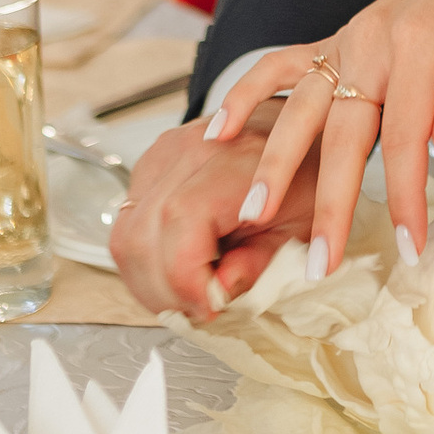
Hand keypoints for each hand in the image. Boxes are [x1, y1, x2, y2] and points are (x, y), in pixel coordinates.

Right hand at [109, 114, 323, 317]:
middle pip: (143, 232)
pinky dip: (144, 259)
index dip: (184, 276)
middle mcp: (190, 149)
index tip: (209, 308)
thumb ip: (259, 263)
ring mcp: (165, 152)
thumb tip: (217, 294)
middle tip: (197, 312)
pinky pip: (128, 220)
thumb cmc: (308, 173)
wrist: (302, 121)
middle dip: (164, 289)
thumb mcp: (302, 226)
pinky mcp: (153, 161)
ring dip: (147, 280)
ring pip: (125, 232)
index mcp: (235, 160)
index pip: (180, 220)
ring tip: (184, 299)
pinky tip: (173, 275)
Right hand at [204, 0, 433, 270]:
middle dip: (330, 203)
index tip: (409, 246)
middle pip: (342, 133)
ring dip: (274, 163)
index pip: (405, 136)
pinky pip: (278, 68)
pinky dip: (243, 96)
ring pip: (299, 107)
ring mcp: (343, 41)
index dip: (405, 195)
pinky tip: (216, 134)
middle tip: (320, 261)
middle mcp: (370, 41)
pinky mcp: (330, 43)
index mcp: (418, 44)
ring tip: (254, 213)